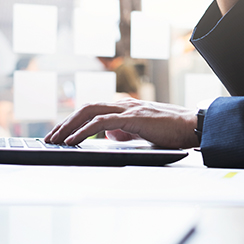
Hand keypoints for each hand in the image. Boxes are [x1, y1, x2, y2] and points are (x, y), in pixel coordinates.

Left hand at [43, 98, 199, 148]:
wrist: (193, 127)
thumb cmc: (172, 131)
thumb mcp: (141, 132)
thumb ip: (124, 132)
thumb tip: (109, 136)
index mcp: (124, 107)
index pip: (91, 110)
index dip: (73, 120)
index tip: (59, 133)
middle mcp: (123, 104)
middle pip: (85, 108)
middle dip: (65, 122)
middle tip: (50, 137)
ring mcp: (128, 109)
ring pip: (90, 112)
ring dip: (70, 126)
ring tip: (57, 139)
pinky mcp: (133, 118)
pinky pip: (102, 122)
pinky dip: (85, 130)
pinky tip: (74, 139)